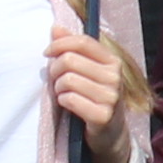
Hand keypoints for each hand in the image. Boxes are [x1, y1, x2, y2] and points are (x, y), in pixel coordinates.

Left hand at [43, 22, 130, 143]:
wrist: (111, 134)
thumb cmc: (95, 98)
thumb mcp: (88, 71)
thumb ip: (73, 49)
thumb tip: (55, 28)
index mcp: (113, 61)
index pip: (82, 42)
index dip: (59, 44)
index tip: (47, 53)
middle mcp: (115, 77)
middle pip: (70, 60)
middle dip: (55, 70)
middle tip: (55, 80)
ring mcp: (111, 97)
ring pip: (67, 80)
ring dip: (58, 88)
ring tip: (63, 94)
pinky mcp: (103, 116)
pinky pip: (70, 99)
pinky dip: (63, 101)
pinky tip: (67, 105)